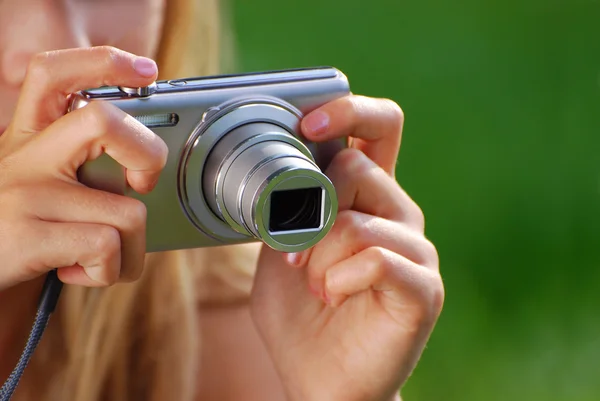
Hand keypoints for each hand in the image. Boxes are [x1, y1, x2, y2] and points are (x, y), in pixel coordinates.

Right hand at [0, 46, 166, 290]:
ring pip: (127, 210)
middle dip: (149, 154)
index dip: (104, 63)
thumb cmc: (16, 232)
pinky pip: (107, 246)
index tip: (146, 72)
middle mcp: (25, 156)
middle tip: (142, 183)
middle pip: (104, 121)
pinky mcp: (28, 235)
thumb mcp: (35, 183)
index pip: (55, 75)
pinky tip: (77, 271)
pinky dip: (110, 271)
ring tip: (99, 256)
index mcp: (28, 137)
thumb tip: (141, 162)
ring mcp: (26, 194)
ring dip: (131, 249)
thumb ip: (73, 160)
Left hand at [251, 95, 443, 400]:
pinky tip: (332, 297)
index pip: (379, 127)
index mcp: (367, 197)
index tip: (306, 125)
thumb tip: (277, 166)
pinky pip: (375, 258)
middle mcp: (398, 214)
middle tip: (292, 252)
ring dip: (317, 256)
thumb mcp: (278, 248)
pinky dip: (337, 279)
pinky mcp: (423, 288)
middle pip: (358, 167)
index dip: (347, 111)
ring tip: (314, 286)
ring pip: (356, 220)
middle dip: (309, 210)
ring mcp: (416, 250)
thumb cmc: (301, 315)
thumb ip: (286, 207)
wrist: (320, 381)